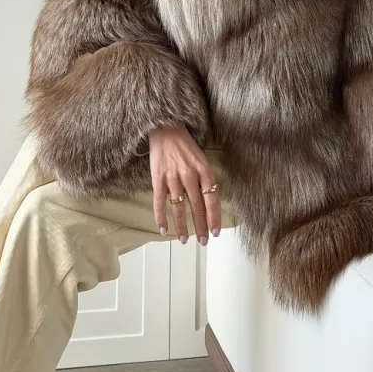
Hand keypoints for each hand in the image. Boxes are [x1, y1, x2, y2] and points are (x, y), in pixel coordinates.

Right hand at [148, 124, 220, 245]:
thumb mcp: (202, 159)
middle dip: (200, 227)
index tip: (215, 232)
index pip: (211, 199)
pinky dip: (161, 218)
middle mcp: (189, 175)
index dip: (213, 218)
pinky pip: (160, 202)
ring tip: (183, 240)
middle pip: (197, 207)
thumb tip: (209, 201)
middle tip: (203, 241)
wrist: (166, 129)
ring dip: (182, 227)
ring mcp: (173, 177)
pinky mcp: (158, 179)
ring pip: (179, 208)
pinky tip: (163, 230)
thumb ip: (205, 179)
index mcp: (204, 170)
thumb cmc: (186, 146)